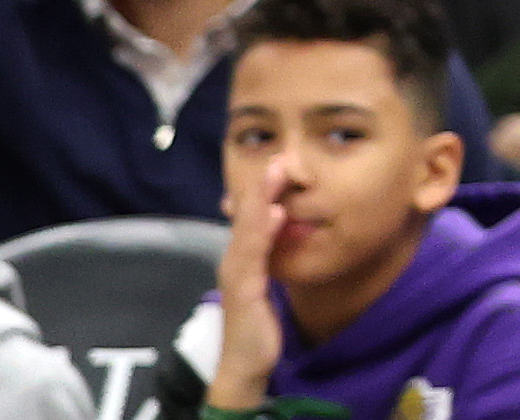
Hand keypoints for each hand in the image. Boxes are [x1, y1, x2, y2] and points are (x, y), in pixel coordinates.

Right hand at [208, 158, 288, 411]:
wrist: (245, 365)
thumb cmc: (259, 325)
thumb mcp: (267, 283)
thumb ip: (272, 257)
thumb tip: (285, 228)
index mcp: (242, 257)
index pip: (251, 216)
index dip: (263, 188)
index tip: (280, 159)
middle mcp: (234, 260)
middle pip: (246, 215)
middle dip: (262, 184)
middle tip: (279, 154)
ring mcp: (236, 274)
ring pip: (248, 229)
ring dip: (261, 199)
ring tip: (277, 172)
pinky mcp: (243, 291)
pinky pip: (253, 256)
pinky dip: (262, 233)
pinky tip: (274, 215)